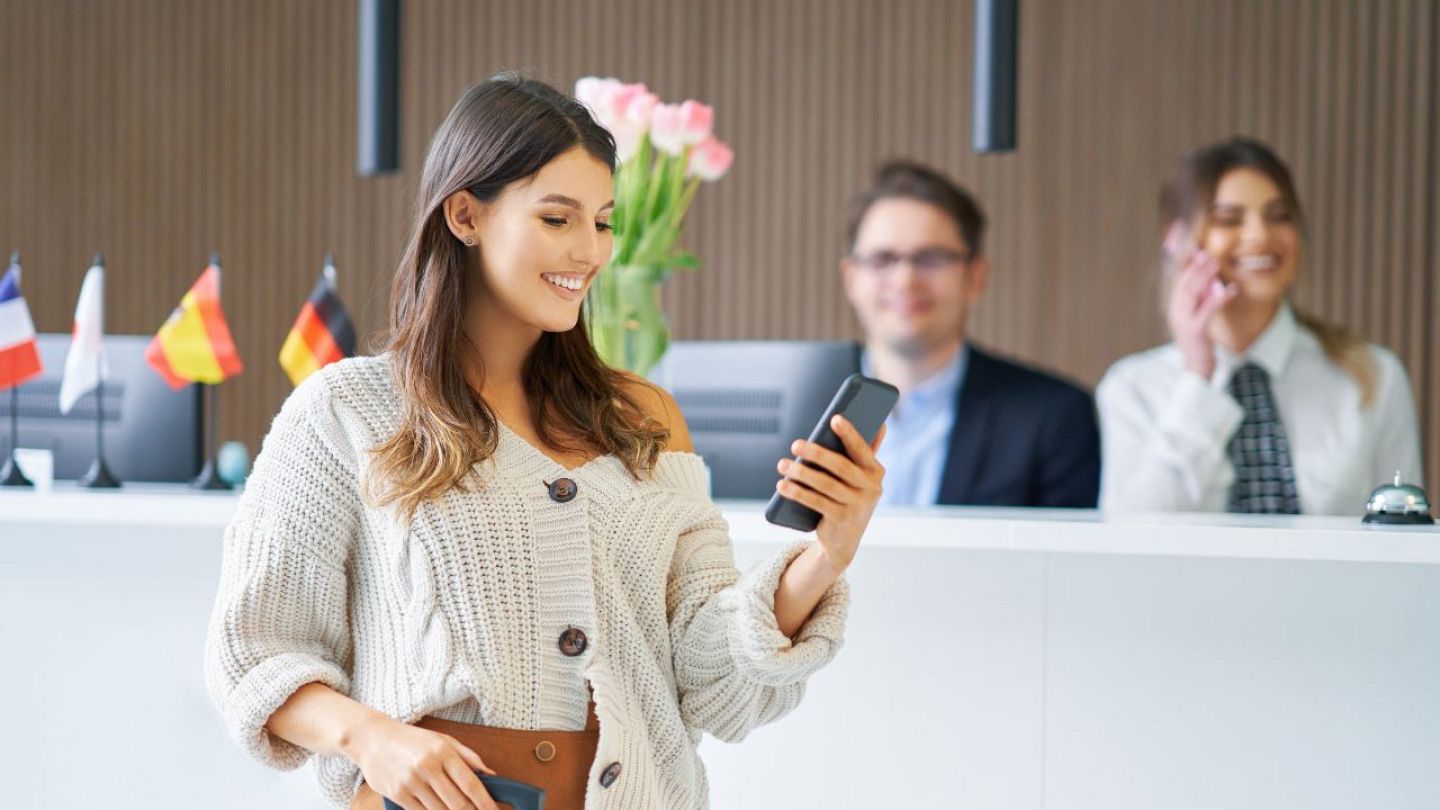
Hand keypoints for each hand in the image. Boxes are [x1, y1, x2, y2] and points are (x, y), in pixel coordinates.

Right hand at [345, 714, 499, 809]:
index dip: (485, 802)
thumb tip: (490, 774)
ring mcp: (411, 782)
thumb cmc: (411, 739)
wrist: (373, 738)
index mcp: (443, 752)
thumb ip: (469, 757)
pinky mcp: (397, 794)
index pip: (470, 783)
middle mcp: (428, 766)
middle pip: (457, 802)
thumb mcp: (443, 739)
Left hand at [775, 417, 886, 574]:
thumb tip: (881, 423)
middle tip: (795, 444)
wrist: (843, 541)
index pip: (862, 449)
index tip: (834, 419)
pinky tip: (783, 485)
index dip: (849, 434)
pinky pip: (816, 502)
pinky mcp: (841, 520)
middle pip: (840, 467)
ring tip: (783, 464)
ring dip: (801, 473)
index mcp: (876, 472)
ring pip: (825, 485)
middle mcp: (871, 489)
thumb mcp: (860, 478)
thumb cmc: (848, 499)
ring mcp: (857, 506)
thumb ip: (866, 453)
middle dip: (816, 453)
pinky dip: (797, 493)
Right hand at [1164, 224, 1234, 380]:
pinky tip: (1232, 289)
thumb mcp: (1199, 314)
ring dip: (1202, 276)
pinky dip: (1219, 298)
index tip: (1186, 241)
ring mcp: (1183, 320)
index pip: (1176, 276)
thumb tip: (1212, 279)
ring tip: (1214, 262)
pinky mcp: (1195, 331)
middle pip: (1181, 281)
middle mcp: (1175, 310)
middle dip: (1193, 264)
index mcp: (1175, 305)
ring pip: (1189, 292)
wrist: (1196, 368)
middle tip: (1207, 250)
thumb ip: (1203, 297)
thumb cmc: (1200, 341)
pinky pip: (1207, 310)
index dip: (1180, 258)